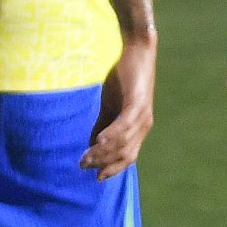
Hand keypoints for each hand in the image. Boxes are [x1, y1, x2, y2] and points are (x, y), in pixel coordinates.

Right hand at [81, 38, 154, 178]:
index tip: (95, 176)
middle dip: (104, 163)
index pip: (127, 156)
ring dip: (103, 152)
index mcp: (138, 127)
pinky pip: (125, 125)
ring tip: (86, 157)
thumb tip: (92, 144)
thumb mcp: (110, 103)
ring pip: (123, 142)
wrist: (136, 49)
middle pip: (125, 154)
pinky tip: (99, 141)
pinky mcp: (138, 102)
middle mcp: (143, 125)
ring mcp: (142, 114)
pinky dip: (112, 135)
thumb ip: (104, 124)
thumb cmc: (122, 75)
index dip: (113, 168)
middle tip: (83, 165)